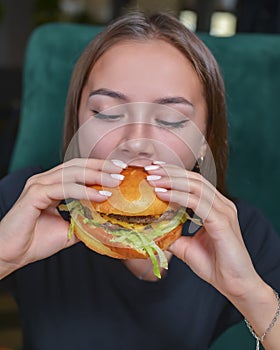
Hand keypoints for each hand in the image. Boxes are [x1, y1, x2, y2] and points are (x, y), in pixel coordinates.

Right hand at [0, 158, 125, 277]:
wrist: (12, 255)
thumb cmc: (36, 241)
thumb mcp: (68, 229)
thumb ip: (84, 221)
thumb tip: (105, 220)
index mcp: (51, 184)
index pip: (79, 169)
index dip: (99, 168)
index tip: (119, 171)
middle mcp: (45, 180)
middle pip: (78, 165)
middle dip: (101, 167)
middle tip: (121, 171)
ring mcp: (38, 185)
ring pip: (72, 173)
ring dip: (96, 176)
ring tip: (115, 182)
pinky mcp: (34, 194)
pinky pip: (63, 188)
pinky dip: (83, 191)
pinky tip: (100, 196)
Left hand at [146, 164, 260, 298]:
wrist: (234, 285)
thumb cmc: (214, 265)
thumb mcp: (186, 247)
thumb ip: (172, 234)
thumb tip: (152, 229)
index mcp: (215, 207)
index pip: (193, 182)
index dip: (173, 174)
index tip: (153, 171)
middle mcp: (222, 205)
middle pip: (194, 178)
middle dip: (170, 172)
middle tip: (149, 168)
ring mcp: (224, 211)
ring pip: (196, 186)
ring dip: (172, 180)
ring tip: (152, 178)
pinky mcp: (222, 222)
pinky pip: (198, 203)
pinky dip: (178, 196)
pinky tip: (162, 193)